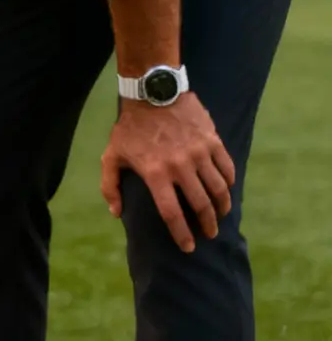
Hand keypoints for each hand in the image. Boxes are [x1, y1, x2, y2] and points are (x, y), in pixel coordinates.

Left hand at [100, 92, 235, 252]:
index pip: (171, 213)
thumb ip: (110, 187)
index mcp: (155, 174)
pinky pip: (226, 167)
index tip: (188, 246)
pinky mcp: (212, 141)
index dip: (181, 233)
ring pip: (218, 188)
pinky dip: (228, 182)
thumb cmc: (129, 128)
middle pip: (200, 204)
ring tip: (220, 216)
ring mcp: (199, 153)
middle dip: (207, 224)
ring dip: (222, 207)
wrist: (153, 94)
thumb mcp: (110, 157)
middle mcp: (180, 167)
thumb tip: (117, 214)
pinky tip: (226, 191)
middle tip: (209, 235)